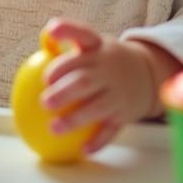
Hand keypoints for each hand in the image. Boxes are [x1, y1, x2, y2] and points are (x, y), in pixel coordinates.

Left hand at [40, 18, 180, 152]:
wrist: (147, 73)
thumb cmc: (105, 60)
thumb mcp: (92, 47)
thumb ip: (66, 48)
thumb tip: (35, 50)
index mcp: (97, 47)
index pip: (83, 34)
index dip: (67, 32)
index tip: (51, 34)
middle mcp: (108, 68)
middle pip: (84, 79)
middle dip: (64, 91)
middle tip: (45, 102)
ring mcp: (118, 91)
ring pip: (96, 107)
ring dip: (74, 119)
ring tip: (53, 128)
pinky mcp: (126, 113)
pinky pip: (111, 129)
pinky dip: (98, 141)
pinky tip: (83, 150)